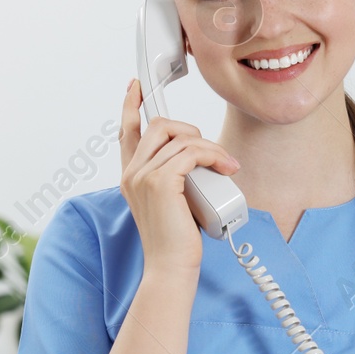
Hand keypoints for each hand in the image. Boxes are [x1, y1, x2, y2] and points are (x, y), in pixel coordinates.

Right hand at [118, 78, 240, 276]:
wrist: (171, 267)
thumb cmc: (177, 241)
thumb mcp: (175, 202)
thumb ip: (177, 177)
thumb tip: (201, 159)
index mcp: (132, 176)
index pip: (127, 132)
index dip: (131, 105)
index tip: (136, 86)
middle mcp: (132, 173)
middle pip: (159, 125)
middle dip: (190, 129)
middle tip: (211, 153)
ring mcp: (143, 176)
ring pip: (180, 138)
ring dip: (211, 148)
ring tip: (227, 166)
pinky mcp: (160, 182)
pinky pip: (191, 151)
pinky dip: (213, 155)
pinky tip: (226, 168)